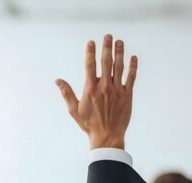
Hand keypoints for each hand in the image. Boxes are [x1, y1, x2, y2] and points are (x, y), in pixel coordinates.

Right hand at [56, 34, 137, 149]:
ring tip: (119, 42)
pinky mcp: (127, 95)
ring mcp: (117, 90)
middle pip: (106, 62)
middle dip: (106, 47)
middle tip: (108, 36)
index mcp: (90, 89)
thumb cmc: (89, 124)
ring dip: (119, 53)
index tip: (91, 42)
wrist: (107, 136)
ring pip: (119, 67)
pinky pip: (131, 78)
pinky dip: (133, 67)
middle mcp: (104, 87)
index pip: (90, 66)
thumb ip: (67, 93)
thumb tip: (57, 80)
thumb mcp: (74, 110)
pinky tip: (133, 58)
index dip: (90, 52)